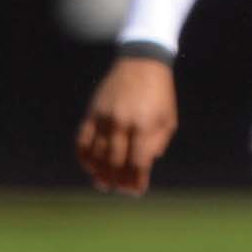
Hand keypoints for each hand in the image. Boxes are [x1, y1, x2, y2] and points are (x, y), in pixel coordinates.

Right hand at [75, 57, 178, 195]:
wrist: (142, 60)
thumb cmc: (160, 92)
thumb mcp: (168, 118)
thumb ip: (157, 143)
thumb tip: (143, 165)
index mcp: (143, 125)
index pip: (138, 163)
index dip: (136, 181)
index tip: (137, 191)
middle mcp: (121, 122)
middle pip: (115, 162)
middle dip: (118, 181)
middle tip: (120, 189)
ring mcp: (104, 117)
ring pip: (97, 154)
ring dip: (99, 173)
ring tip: (104, 183)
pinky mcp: (93, 111)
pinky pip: (82, 139)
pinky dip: (83, 156)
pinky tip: (89, 166)